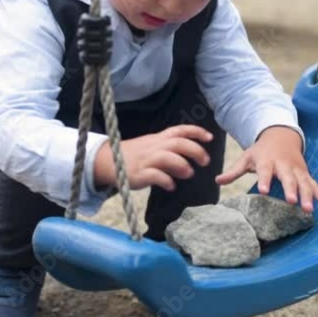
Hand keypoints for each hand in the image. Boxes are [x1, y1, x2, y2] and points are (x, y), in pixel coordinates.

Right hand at [94, 125, 213, 191]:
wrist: (107, 161)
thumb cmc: (134, 156)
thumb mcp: (152, 148)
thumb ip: (170, 155)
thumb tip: (188, 167)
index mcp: (157, 139)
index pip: (179, 130)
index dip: (196, 132)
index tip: (210, 137)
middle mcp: (153, 147)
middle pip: (177, 143)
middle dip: (195, 150)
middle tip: (205, 162)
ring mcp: (145, 160)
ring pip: (167, 157)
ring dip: (181, 165)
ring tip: (189, 174)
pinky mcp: (138, 174)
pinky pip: (154, 176)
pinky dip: (166, 181)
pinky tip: (171, 186)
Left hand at [216, 126, 317, 213]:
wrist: (281, 136)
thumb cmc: (261, 151)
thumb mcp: (246, 158)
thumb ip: (234, 171)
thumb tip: (217, 180)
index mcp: (268, 161)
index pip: (265, 171)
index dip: (264, 180)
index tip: (264, 191)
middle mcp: (284, 166)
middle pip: (288, 178)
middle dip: (291, 189)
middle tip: (292, 202)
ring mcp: (298, 171)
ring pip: (304, 183)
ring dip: (308, 196)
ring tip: (309, 210)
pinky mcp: (306, 175)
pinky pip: (316, 186)